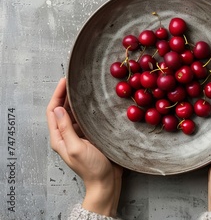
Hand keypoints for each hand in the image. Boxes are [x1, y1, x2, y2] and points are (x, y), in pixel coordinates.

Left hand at [46, 78, 121, 216]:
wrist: (106, 182)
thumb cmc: (92, 167)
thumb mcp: (76, 148)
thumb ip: (66, 129)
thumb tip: (59, 108)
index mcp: (59, 138)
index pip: (52, 111)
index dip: (57, 94)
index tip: (65, 80)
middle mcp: (66, 135)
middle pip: (63, 110)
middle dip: (66, 94)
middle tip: (75, 80)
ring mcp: (78, 135)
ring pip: (74, 113)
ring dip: (78, 101)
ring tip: (85, 87)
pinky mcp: (90, 136)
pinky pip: (85, 119)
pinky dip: (88, 109)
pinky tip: (95, 102)